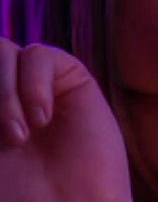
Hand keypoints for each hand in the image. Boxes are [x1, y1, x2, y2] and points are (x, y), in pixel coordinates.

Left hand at [0, 38, 131, 201]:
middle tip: (1, 138)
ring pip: (1, 51)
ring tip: (17, 136)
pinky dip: (33, 85)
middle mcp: (4, 96)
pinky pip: (38, 55)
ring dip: (2, 92)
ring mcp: (34, 85)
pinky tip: (42, 120)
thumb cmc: (18, 195)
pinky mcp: (71, 79)